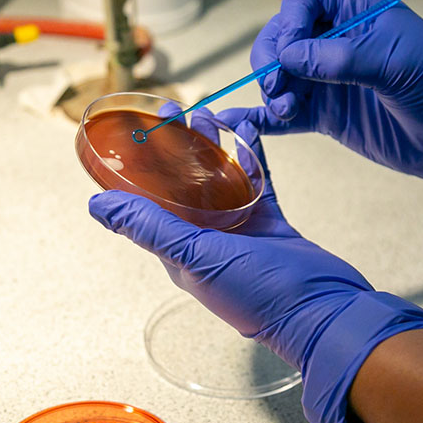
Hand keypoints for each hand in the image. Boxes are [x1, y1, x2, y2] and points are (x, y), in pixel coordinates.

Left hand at [88, 114, 422, 422]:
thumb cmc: (260, 295)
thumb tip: (98, 207)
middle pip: (185, 184)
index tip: (137, 131)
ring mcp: (241, 230)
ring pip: (221, 179)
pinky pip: (256, 182)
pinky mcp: (271, 222)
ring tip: (209, 114)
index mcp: (182, 251)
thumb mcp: (198, 257)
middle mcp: (208, 239)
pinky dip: (251, 157)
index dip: (141, 167)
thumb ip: (152, 228)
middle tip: (174, 110)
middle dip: (177, 147)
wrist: (324, 312)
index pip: (150, 203)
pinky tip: (247, 131)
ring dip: (213, 147)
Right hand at [241, 0, 422, 201]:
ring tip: (285, 108)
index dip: (291, 17)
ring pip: (279, 74)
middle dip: (272, 58)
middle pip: (282, 35)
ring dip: (270, 89)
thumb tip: (288, 56)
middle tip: (279, 86)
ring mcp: (329, 80)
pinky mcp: (327, 116)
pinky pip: (286, 113)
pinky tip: (244, 125)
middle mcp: (337, 42)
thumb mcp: (398, 64)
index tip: (293, 50)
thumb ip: (342, 58)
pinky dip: (264, 118)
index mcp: (358, 14)